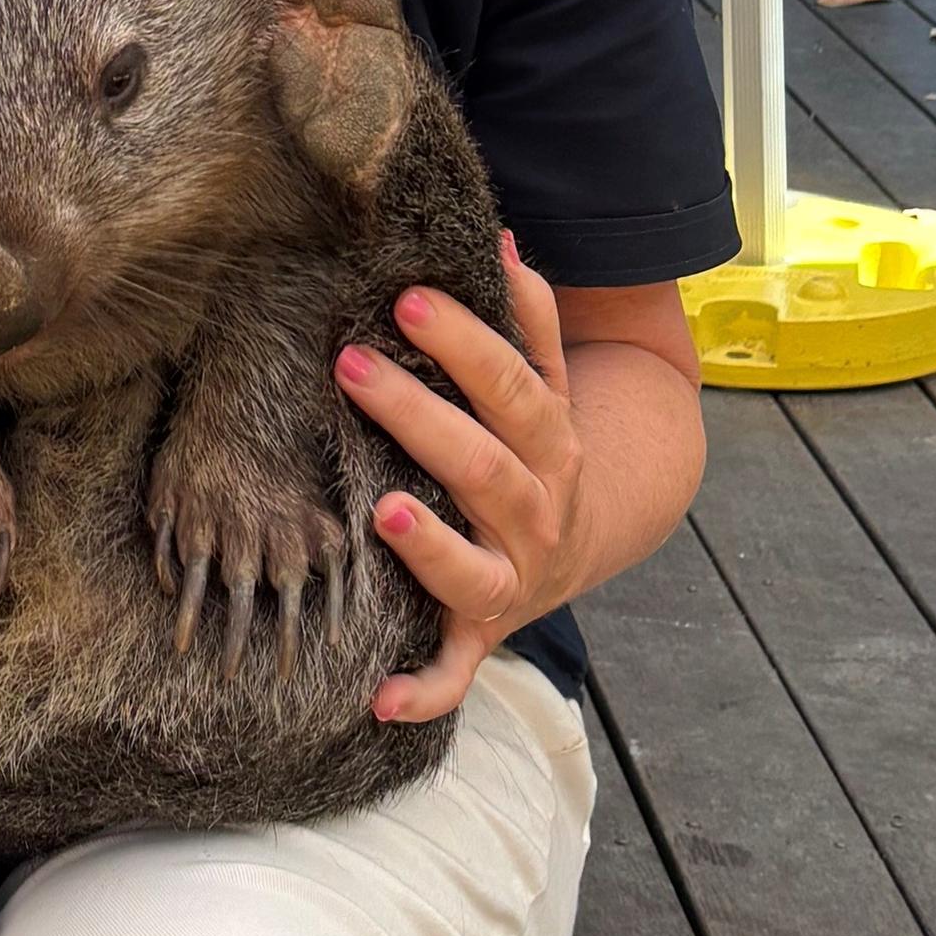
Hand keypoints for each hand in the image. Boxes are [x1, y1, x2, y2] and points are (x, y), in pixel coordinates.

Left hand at [335, 243, 583, 724]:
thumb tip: (501, 236)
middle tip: (354, 368)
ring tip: (382, 511)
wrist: (581, 543)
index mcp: (550, 444)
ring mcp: (511, 581)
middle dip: (420, 418)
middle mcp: (535, 515)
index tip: (407, 302)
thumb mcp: (545, 384)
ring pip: (474, 570)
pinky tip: (375, 698)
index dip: (466, 344)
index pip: (512, 388)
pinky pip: (455, 671)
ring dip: (430, 548)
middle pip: (484, 468)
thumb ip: (529, 318)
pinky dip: (422, 690)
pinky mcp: (481, 634)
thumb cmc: (532, 446)